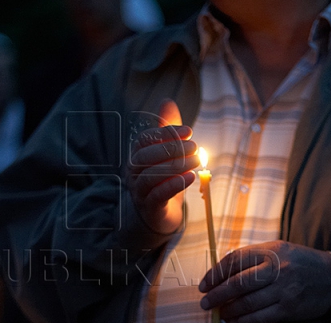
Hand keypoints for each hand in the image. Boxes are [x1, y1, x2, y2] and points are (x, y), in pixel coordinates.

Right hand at [127, 99, 199, 233]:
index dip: (166, 133)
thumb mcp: (167, 153)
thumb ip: (167, 129)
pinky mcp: (150, 207)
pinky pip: (158, 195)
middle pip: (145, 157)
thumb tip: (166, 101)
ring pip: (151, 176)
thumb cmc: (162, 179)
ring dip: (176, 166)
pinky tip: (190, 177)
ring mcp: (139, 191)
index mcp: (136, 155)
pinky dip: (174, 185)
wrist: (159, 214)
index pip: (144, 139)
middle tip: (195, 146)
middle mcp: (133, 172)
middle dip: (171, 149)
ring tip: (196, 161)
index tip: (188, 130)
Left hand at [199, 241, 330, 322]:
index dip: (215, 273)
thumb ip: (253, 256)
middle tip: (205, 302)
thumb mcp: (279, 249)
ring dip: (229, 310)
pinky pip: (262, 317)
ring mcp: (284, 289)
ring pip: (247, 302)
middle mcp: (276, 269)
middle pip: (237, 283)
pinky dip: (246, 321)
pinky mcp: (290, 308)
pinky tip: (237, 321)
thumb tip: (224, 269)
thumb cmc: (301, 262)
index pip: (234, 261)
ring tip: (220, 313)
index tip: (204, 284)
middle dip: (217, 294)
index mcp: (270, 251)